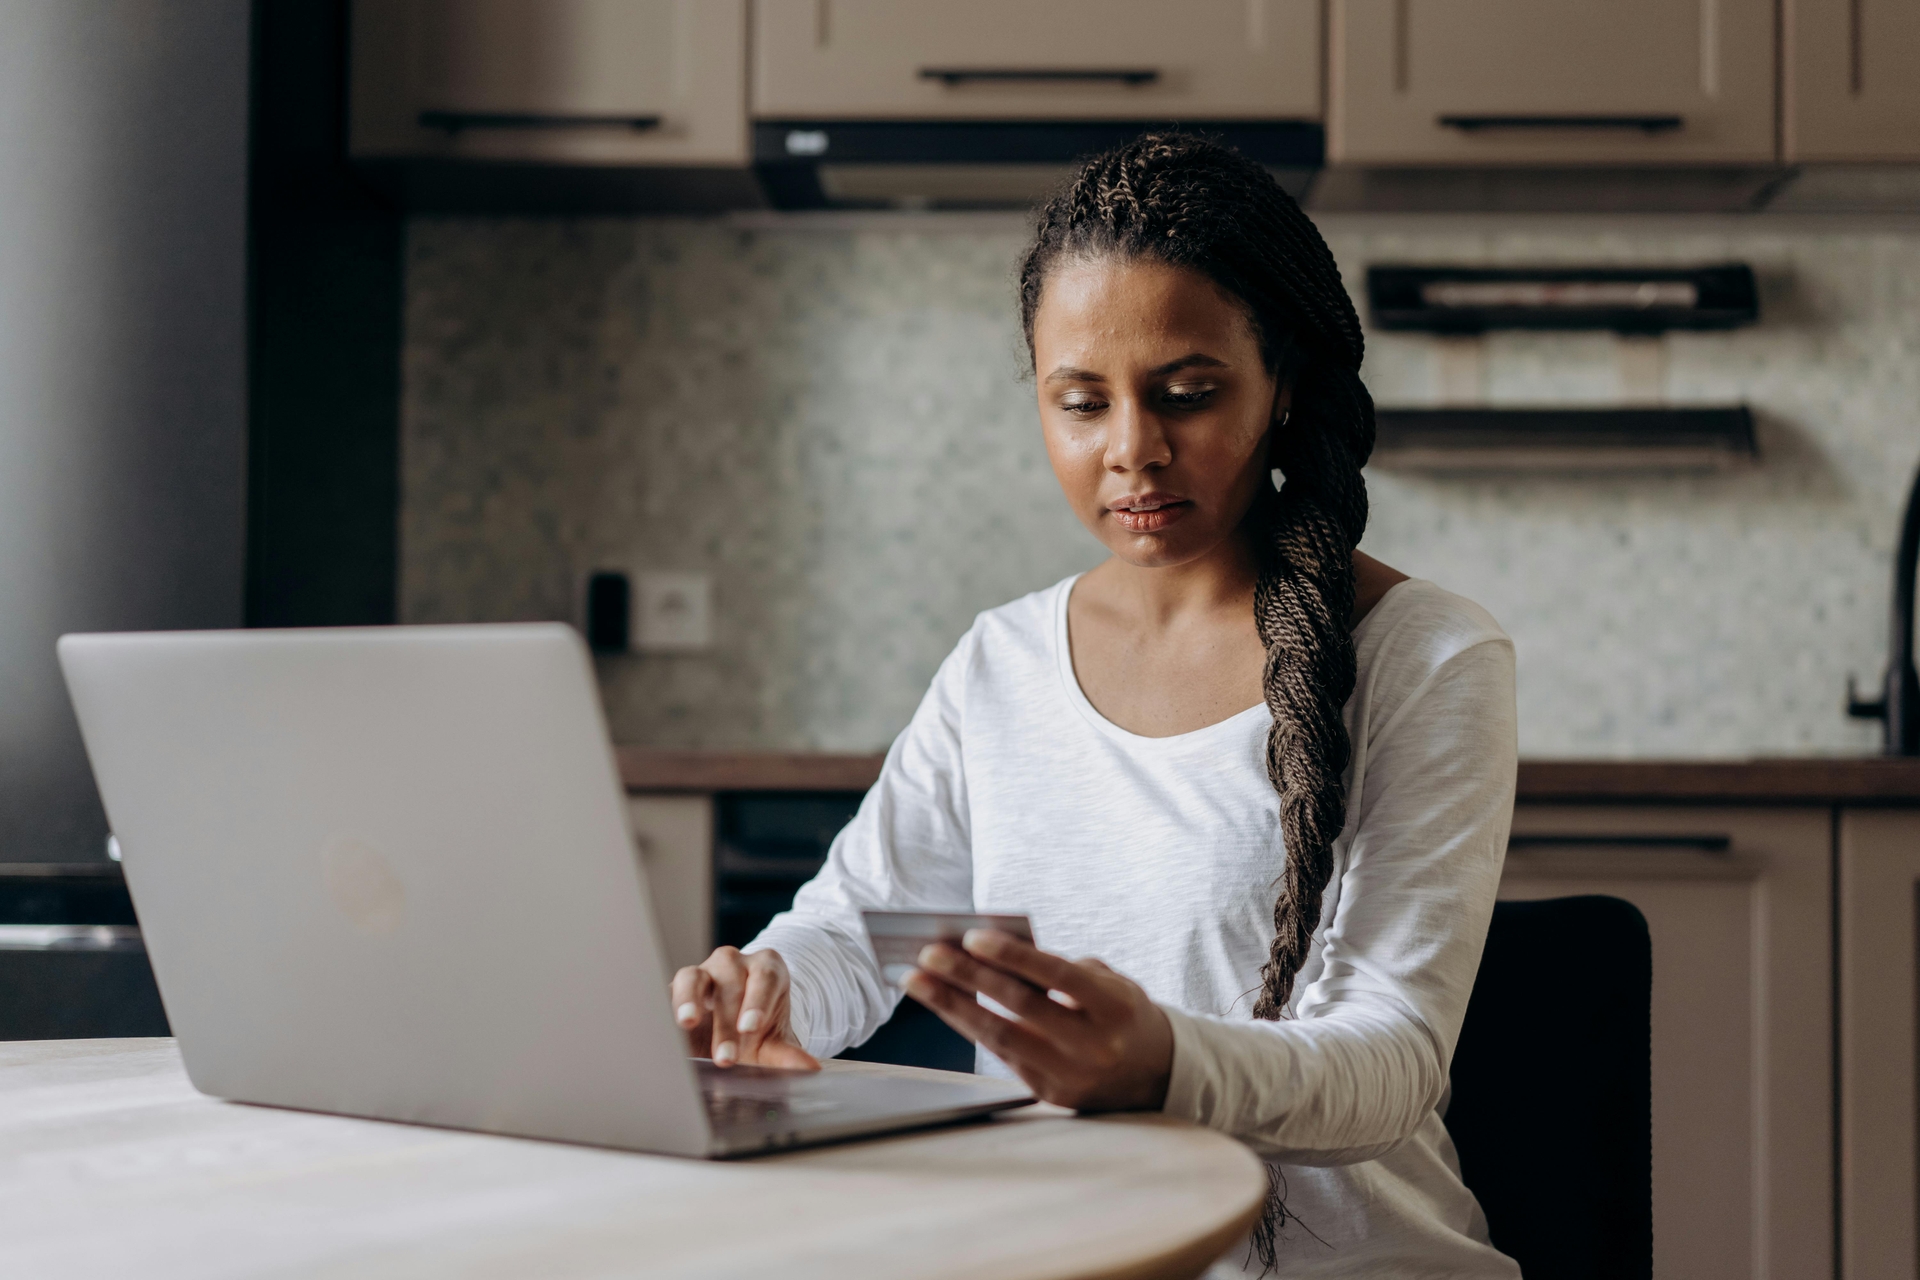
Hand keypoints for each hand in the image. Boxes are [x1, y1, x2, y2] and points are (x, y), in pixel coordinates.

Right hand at [670, 946, 819, 1070]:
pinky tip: (663, 1028)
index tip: (750, 1028)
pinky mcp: (675, 989)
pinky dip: (666, 1008)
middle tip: (725, 1058)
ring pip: (693, 976)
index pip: (765, 978)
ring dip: (689, 999)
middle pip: (730, 981)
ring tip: (687, 1022)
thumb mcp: (774, 1043)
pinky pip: (667, 992)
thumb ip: (788, 1054)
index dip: (757, 1001)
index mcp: (766, 970)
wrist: (732, 1033)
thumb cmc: (756, 1032)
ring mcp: (702, 973)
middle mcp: (733, 964)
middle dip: (727, 1021)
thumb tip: (811, 1069)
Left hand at [904, 929, 1172, 1111]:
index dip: (1014, 956)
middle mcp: (1095, 1046)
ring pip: (1000, 1039)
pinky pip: (1002, 1055)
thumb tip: (991, 957)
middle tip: (927, 955)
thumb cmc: (1121, 1011)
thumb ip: (1059, 970)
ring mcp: (1072, 1075)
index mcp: (1116, 1008)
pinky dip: (970, 1026)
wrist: (1157, 1072)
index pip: (1058, 977)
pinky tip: (944, 1004)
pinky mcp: (1051, 1095)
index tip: (972, 937)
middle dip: (968, 979)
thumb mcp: (1108, 982)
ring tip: (917, 981)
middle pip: (1020, 1008)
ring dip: (952, 1006)